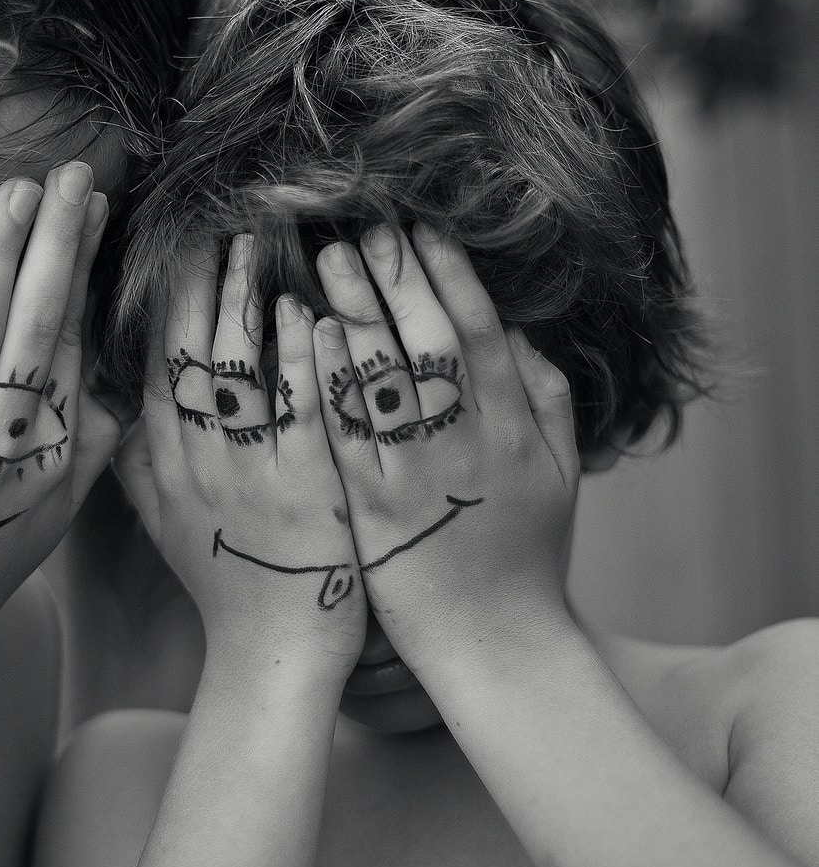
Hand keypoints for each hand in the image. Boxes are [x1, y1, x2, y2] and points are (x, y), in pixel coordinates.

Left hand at [0, 163, 118, 659]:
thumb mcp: (49, 515)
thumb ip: (89, 447)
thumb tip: (125, 385)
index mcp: (55, 456)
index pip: (72, 342)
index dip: (82, 271)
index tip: (92, 209)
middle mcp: (11, 449)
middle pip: (40, 327)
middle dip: (57, 245)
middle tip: (68, 175)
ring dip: (0, 257)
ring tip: (15, 191)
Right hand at [130, 235, 365, 670]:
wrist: (273, 653)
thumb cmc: (225, 583)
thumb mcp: (163, 523)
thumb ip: (136, 462)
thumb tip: (113, 404)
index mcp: (165, 463)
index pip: (155, 365)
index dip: (162, 303)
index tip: (171, 249)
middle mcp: (197, 461)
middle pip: (188, 354)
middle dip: (198, 283)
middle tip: (213, 224)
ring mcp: (249, 474)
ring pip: (237, 371)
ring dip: (244, 301)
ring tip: (257, 243)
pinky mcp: (307, 490)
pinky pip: (299, 412)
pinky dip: (301, 360)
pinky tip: (308, 312)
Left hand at [312, 224, 579, 673]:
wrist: (492, 641)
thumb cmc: (524, 551)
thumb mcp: (558, 472)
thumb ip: (545, 396)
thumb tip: (516, 328)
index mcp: (515, 430)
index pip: (480, 332)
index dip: (451, 275)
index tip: (422, 228)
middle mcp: (467, 444)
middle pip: (431, 341)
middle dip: (398, 277)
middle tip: (366, 226)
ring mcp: (416, 474)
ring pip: (384, 378)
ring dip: (355, 310)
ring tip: (326, 258)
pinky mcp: (370, 507)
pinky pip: (346, 431)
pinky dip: (329, 378)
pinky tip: (308, 334)